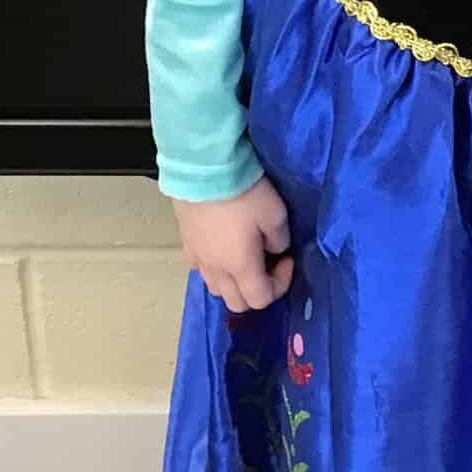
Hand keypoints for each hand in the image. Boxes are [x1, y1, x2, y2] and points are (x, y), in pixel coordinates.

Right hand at [172, 177, 294, 312]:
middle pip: (236, 302)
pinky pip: (200, 269)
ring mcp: (198, 258)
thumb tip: (274, 250)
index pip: (260, 299)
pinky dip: (215, 268)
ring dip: (234, 283)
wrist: (204, 169)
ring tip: (244, 258)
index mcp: (241, 268)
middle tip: (268, 264)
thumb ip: (279, 240)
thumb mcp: (276, 215)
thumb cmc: (244, 194)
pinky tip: (222, 248)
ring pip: (216, 289)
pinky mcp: (185, 244)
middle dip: (256, 291)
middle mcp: (216, 271)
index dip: (280, 285)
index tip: (286, 259)